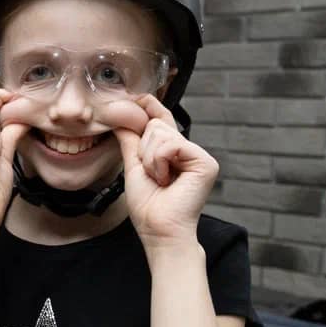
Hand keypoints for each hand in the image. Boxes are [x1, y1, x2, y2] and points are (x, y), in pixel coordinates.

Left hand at [96, 95, 217, 247]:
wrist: (158, 229)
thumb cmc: (148, 205)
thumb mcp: (133, 166)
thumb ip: (130, 141)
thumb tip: (120, 115)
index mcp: (173, 151)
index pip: (160, 119)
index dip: (149, 106)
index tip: (135, 97)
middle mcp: (188, 150)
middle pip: (156, 125)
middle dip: (143, 150)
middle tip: (152, 175)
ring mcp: (199, 155)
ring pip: (160, 133)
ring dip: (150, 160)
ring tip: (160, 180)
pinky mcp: (205, 162)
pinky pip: (171, 145)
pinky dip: (159, 162)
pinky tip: (167, 180)